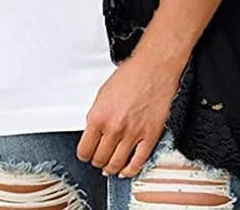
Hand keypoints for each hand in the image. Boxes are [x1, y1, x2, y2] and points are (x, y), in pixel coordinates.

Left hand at [76, 51, 185, 178]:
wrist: (154, 68)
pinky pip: (138, 162)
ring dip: (111, 168)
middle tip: (99, 159)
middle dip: (97, 161)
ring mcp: (132, 134)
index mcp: (99, 116)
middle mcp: (114, 127)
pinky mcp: (150, 136)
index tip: (87, 154)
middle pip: (100, 159)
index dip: (85, 155)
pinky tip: (126, 170)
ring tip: (110, 166)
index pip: (85, 150)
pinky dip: (130, 170)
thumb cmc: (131, 74)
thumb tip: (93, 133)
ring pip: (117, 164)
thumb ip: (97, 115)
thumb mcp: (103, 93)